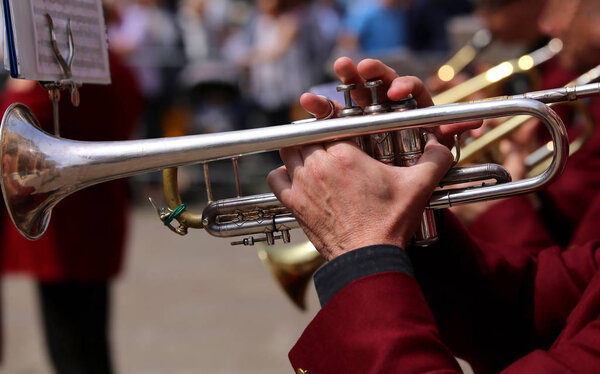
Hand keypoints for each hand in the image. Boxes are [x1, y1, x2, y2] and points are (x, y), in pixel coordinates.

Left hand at [268, 57, 472, 259]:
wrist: (368, 257)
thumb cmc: (390, 222)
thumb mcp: (418, 187)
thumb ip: (435, 159)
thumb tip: (443, 142)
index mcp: (345, 154)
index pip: (331, 123)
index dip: (335, 124)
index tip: (342, 131)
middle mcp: (318, 165)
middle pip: (307, 134)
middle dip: (317, 136)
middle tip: (330, 144)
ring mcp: (302, 184)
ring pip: (288, 151)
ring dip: (299, 150)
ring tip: (314, 157)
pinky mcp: (293, 203)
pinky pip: (276, 177)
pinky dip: (283, 173)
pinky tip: (297, 177)